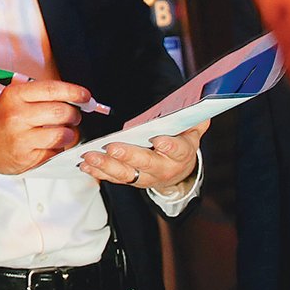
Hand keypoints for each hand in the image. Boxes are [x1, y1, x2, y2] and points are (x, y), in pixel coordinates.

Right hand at [0, 79, 91, 188]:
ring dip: (70, 134)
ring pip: (63, 134)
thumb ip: (41, 94)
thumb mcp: (13, 97)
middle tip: (74, 116)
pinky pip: (56, 151)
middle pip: (62, 112)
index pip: (53, 90)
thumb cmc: (0, 119)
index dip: (75, 92)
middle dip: (74, 114)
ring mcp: (21, 139)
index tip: (85, 96)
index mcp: (15, 96)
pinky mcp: (26, 158)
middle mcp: (17, 116)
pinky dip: (58, 148)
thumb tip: (75, 96)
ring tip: (63, 132)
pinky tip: (49, 144)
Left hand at [79, 119, 208, 195]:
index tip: (160, 141)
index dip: (170, 146)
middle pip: (146, 163)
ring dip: (106, 165)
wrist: (178, 171)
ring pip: (126, 173)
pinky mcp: (132, 180)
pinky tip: (85, 164)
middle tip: (113, 147)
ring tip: (90, 156)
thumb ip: (196, 119)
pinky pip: (114, 177)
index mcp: (182, 153)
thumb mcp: (192, 130)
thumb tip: (203, 108)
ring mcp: (146, 177)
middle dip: (129, 155)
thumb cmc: (181, 143)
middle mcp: (164, 168)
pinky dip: (99, 171)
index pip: (178, 150)